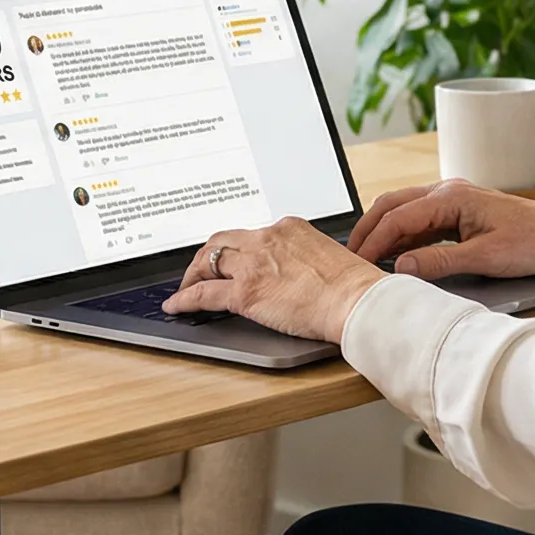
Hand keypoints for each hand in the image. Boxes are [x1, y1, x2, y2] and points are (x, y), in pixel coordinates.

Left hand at [164, 217, 385, 341]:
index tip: (230, 259)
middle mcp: (267, 238)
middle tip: (199, 271)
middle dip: (206, 257)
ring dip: (193, 276)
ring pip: (209, 263)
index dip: (234, 249)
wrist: (357, 301)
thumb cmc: (354, 286)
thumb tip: (295, 274)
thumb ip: (303, 258)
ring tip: (186, 289)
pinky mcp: (245, 292)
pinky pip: (203, 294)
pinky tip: (176, 306)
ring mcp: (254, 264)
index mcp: (288, 228)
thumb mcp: (327, 256)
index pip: (249, 234)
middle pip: (222, 242)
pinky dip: (185, 299)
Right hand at [346, 180, 534, 281]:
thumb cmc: (531, 242)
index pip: (399, 217)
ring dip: (383, 231)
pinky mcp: (457, 211)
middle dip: (369, 229)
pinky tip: (394, 254)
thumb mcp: (485, 258)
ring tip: (366, 257)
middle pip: (392, 205)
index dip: (375, 241)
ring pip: (403, 210)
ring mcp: (451, 199)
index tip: (359, 263)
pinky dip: (402, 235)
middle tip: (351, 257)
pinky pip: (419, 220)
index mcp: (452, 197)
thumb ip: (440, 262)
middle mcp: (447, 191)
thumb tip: (401, 268)